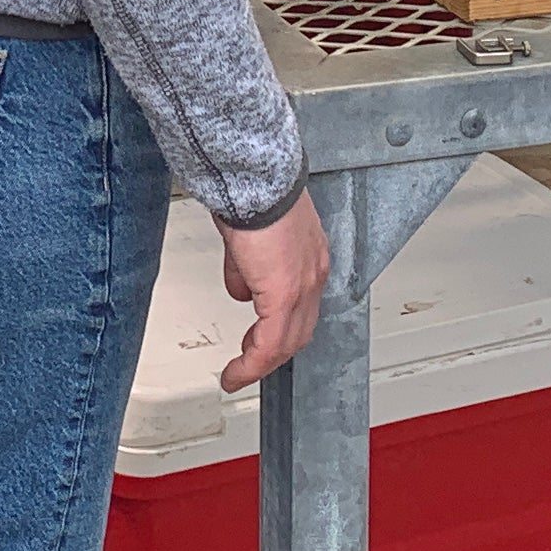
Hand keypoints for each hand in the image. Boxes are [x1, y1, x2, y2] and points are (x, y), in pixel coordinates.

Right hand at [215, 191, 330, 393]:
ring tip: (241, 371)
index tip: (260, 337)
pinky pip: (269, 345)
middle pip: (300, 329)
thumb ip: (247, 267)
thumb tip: (242, 287)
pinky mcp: (284, 297)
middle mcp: (314, 273)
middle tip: (252, 360)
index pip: (302, 305)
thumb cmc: (252, 192)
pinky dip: (252, 364)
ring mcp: (303, 287)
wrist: (256, 178)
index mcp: (309, 256)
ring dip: (262, 360)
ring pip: (287, 342)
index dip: (282, 326)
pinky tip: (237, 372)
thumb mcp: (249, 236)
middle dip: (274, 350)